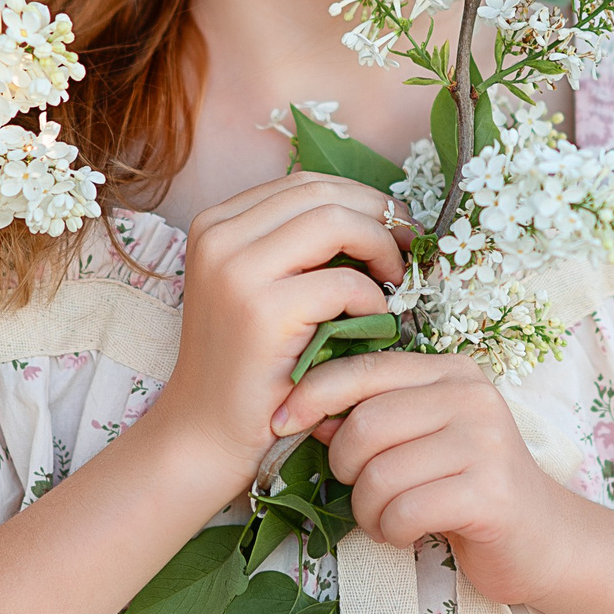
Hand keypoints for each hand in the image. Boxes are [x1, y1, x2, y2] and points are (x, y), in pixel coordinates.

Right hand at [138, 174, 401, 491]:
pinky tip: (375, 321)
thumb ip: (296, 245)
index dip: (360, 198)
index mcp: (215, 223)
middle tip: (407, 250)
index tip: (392, 226)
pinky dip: (372, 299)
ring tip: (395, 281)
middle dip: (379, 215)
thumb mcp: (259, 285)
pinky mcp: (263, 312)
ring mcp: (236, 271)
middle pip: (323, 193)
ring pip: (336, 222)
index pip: (304, 183)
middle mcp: (218, 237)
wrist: (206, 430)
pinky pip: (343, 283)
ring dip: (380, 248)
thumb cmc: (248, 362)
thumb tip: (377, 212)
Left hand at [273, 351, 576, 605]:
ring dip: (368, 510)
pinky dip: (391, 531)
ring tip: (388, 517)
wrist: (544, 541)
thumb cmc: (469, 487)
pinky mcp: (489, 493)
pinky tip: (408, 532)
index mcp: (451, 373)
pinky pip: (403, 511)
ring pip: (379, 474)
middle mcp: (472, 397)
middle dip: (345, 467)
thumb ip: (371, 419)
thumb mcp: (421, 441)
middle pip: (364, 424)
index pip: (365, 368)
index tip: (280, 422)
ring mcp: (485, 443)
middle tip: (362, 490)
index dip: (312, 393)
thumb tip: (304, 412)